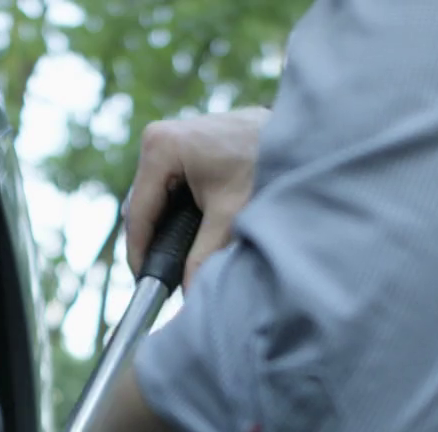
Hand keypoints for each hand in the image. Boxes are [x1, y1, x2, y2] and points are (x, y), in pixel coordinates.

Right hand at [125, 107, 269, 287]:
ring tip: (181, 259)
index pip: (138, 212)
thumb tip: (188, 295)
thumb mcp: (231, 215)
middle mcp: (158, 137)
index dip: (141, 253)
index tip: (148, 285)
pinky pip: (169, 184)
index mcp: (160, 149)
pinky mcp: (185, 141)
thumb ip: (203, 256)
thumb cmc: (265, 164)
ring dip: (168, 226)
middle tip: (168, 277)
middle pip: (145, 204)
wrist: (299, 131)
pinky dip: (179, 209)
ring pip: (156, 195)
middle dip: (156, 241)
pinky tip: (192, 232)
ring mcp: (170, 136)